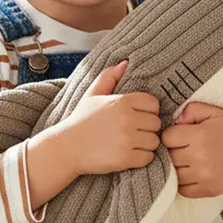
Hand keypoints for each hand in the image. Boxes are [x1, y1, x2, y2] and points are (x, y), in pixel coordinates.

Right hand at [57, 60, 161, 175]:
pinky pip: (148, 157)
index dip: (147, 111)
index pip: (153, 103)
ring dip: (145, 144)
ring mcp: (126, 139)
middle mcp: (126, 119)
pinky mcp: (125, 158)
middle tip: (133, 132)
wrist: (66, 148)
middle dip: (147, 128)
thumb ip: (108, 77)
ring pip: (154, 141)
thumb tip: (126, 63)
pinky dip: (140, 158)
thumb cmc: (81, 121)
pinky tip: (128, 154)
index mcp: (121, 101)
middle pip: (156, 123)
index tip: (136, 117)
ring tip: (130, 143)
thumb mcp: (92, 94)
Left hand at [161, 102, 222, 202]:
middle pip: (169, 156)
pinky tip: (193, 173)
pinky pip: (182, 189)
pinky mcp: (207, 190)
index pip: (167, 137)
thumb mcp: (215, 114)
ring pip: (174, 173)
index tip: (181, 136)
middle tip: (186, 148)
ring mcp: (204, 176)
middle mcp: (201, 157)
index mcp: (201, 135)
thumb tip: (176, 121)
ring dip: (178, 167)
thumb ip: (192, 110)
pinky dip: (184, 183)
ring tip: (189, 160)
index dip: (172, 135)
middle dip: (174, 151)